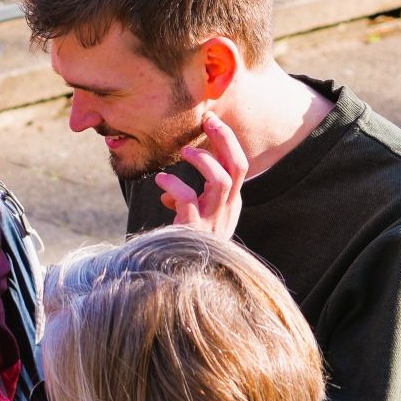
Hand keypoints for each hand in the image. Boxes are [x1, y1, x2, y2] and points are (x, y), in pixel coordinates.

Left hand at [156, 110, 247, 237]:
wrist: (184, 280)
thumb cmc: (186, 247)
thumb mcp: (193, 222)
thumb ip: (186, 204)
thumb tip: (166, 192)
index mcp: (230, 205)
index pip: (238, 166)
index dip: (227, 142)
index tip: (212, 122)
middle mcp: (227, 211)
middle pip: (238, 167)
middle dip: (225, 140)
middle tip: (208, 120)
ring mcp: (214, 222)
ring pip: (221, 180)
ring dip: (203, 162)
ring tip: (186, 151)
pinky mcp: (195, 231)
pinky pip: (188, 200)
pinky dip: (175, 185)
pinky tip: (161, 180)